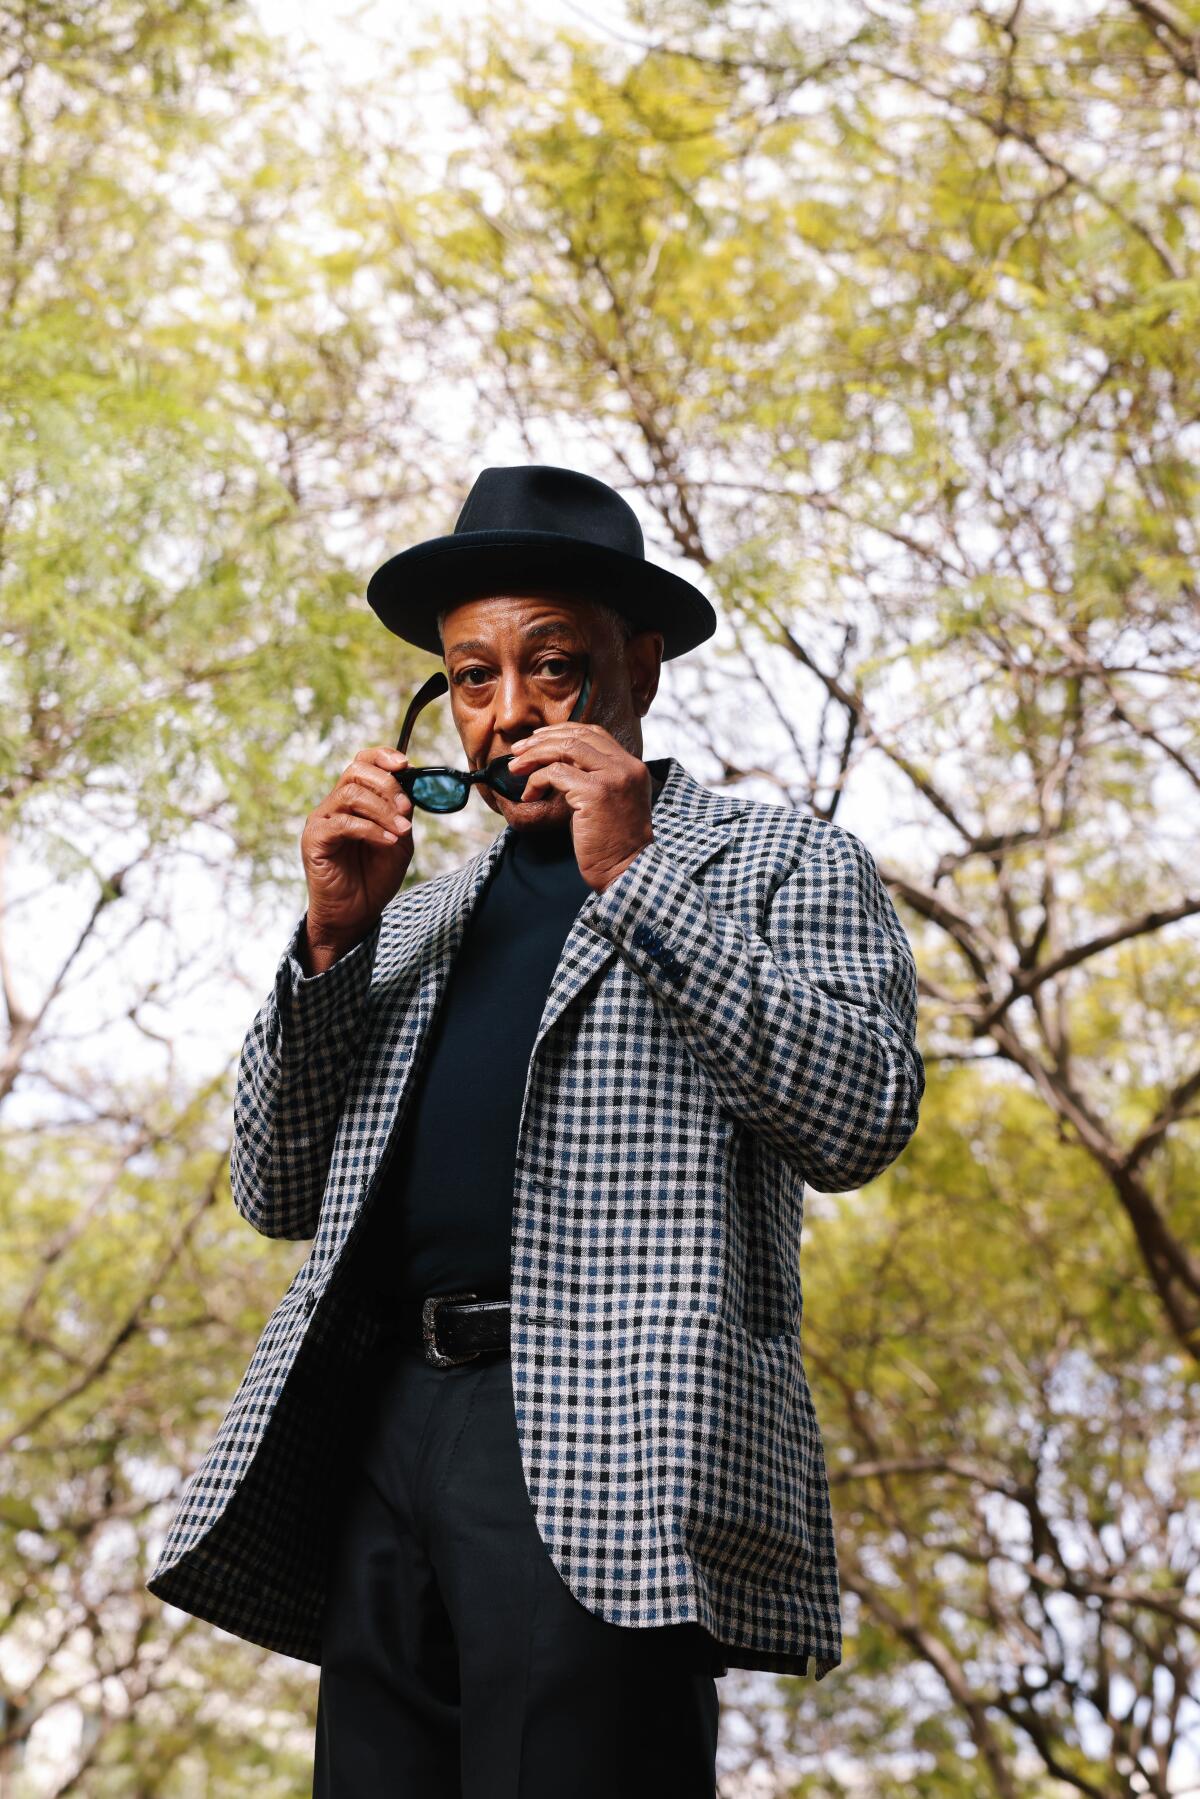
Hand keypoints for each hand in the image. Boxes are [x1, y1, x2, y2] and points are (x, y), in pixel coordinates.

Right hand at [299, 746, 414, 961]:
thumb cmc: (375, 877)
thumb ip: (402, 813)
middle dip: (387, 785)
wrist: (356, 913)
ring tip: (401, 831)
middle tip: (406, 809)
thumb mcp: (399, 840)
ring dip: (382, 810)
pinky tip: (387, 842)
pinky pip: (342, 823)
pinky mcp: (314, 839)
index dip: (383, 756)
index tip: (406, 765)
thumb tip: (414, 784)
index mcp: (354, 800)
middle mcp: (335, 805)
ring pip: (350, 794)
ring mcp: (322, 820)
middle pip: (355, 771)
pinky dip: (370, 829)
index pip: (362, 762)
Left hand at [507, 725, 653, 892]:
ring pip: (565, 748)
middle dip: (542, 740)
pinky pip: (555, 773)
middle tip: (518, 750)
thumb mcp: (606, 801)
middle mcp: (626, 766)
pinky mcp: (595, 792)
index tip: (538, 740)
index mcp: (632, 766)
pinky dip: (536, 781)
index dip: (563, 732)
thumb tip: (554, 763)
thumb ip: (591, 777)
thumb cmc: (610, 843)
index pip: (595, 733)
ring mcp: (612, 777)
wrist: (625, 870)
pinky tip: (529, 795)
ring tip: (516, 767)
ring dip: (535, 755)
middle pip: (578, 735)